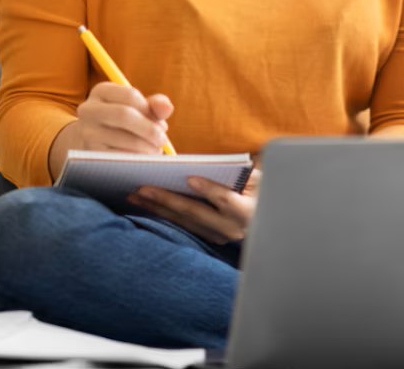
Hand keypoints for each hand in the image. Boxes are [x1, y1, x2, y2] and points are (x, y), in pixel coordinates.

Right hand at [74, 81, 174, 154]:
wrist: (94, 143)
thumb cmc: (123, 123)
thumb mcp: (138, 109)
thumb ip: (155, 106)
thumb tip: (167, 107)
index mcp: (101, 91)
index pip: (130, 94)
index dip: (150, 110)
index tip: (161, 123)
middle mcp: (89, 109)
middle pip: (124, 115)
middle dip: (150, 129)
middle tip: (163, 140)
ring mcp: (87, 132)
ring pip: (124, 138)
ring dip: (147, 147)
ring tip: (155, 150)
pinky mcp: (91, 153)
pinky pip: (120, 156)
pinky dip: (137, 158)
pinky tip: (143, 158)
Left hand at [129, 169, 261, 244]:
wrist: (268, 223)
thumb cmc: (264, 193)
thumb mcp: (260, 181)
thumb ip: (241, 175)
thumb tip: (214, 166)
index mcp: (247, 212)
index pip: (225, 200)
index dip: (208, 189)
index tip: (189, 178)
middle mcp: (230, 228)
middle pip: (195, 213)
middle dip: (166, 200)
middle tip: (142, 188)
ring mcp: (218, 236)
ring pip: (183, 221)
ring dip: (157, 208)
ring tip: (135, 196)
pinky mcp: (209, 238)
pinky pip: (183, 226)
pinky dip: (164, 214)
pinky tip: (147, 206)